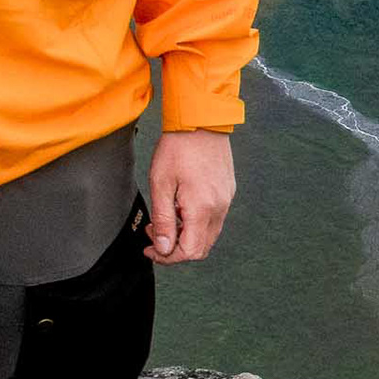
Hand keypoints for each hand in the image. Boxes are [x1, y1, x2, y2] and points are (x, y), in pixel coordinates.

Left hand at [145, 129, 236, 262]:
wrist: (201, 121)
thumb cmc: (178, 148)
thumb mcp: (161, 184)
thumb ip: (164, 220)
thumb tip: (164, 248)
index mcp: (202, 208)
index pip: (190, 252)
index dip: (168, 257)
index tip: (151, 250)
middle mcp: (219, 208)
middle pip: (201, 249)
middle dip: (176, 250)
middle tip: (156, 237)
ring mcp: (226, 200)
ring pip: (208, 235)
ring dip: (186, 236)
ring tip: (167, 219)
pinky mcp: (227, 192)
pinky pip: (214, 219)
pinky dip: (196, 223)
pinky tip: (181, 208)